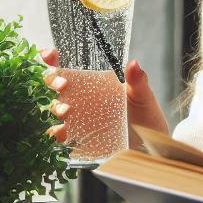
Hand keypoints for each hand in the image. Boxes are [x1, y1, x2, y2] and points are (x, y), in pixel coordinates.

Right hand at [39, 48, 168, 147]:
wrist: (152, 148)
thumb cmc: (146, 118)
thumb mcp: (144, 98)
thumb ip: (138, 82)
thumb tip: (133, 64)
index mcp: (94, 83)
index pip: (69, 67)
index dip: (54, 59)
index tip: (50, 54)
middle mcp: (81, 99)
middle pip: (55, 85)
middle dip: (53, 81)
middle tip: (64, 85)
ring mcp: (78, 119)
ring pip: (54, 109)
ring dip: (56, 107)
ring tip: (67, 111)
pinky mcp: (77, 140)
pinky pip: (59, 136)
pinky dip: (55, 134)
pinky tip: (62, 133)